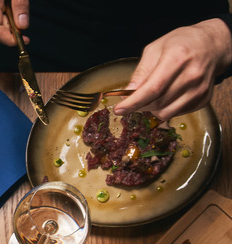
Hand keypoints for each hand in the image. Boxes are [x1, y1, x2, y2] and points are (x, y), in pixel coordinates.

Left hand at [114, 19, 231, 119]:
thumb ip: (141, 71)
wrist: (212, 45)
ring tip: (153, 95)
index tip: (119, 110)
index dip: (133, 102)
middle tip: (134, 98)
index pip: (152, 89)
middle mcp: (191, 76)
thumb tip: (129, 92)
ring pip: (166, 113)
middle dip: (139, 105)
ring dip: (152, 109)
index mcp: (176, 59)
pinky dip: (166, 108)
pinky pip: (177, 113)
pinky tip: (167, 95)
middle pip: (157, 103)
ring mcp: (199, 89)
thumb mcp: (155, 48)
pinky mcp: (203, 99)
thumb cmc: (181, 43)